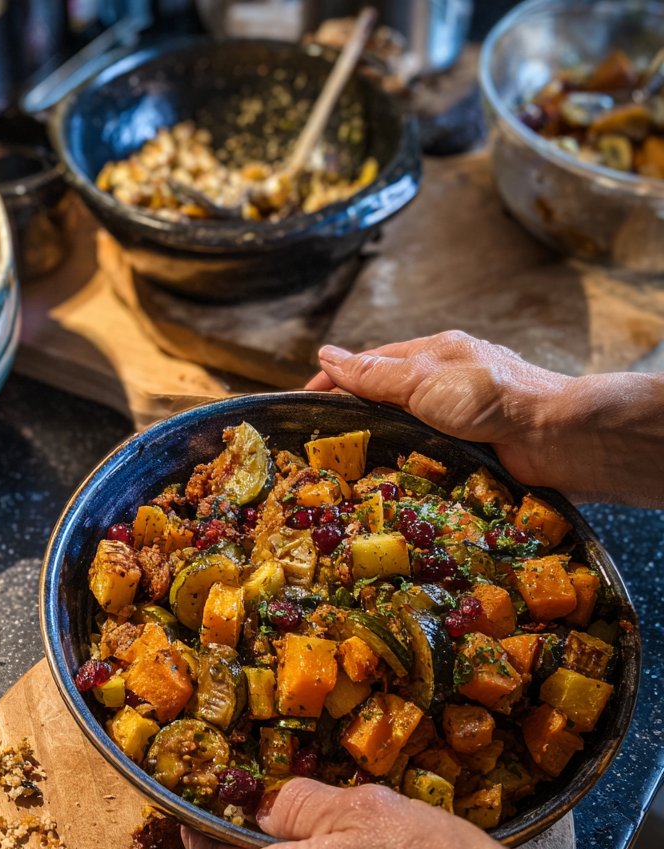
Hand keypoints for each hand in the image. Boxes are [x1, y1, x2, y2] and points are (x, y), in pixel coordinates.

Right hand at [306, 331, 663, 505]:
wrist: (555, 437)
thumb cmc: (491, 397)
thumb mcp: (423, 379)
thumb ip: (373, 374)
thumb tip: (326, 355)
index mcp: (432, 356)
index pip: (370, 365)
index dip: (334, 381)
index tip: (304, 404)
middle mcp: (443, 385)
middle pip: (384, 399)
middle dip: (351, 417)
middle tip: (317, 445)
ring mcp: (457, 420)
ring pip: (402, 431)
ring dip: (376, 447)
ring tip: (341, 471)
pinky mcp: (469, 451)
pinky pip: (424, 457)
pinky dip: (402, 466)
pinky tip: (385, 481)